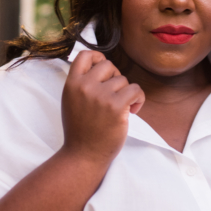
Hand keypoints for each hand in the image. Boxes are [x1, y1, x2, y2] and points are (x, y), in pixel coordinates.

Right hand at [61, 50, 144, 165]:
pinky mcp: (116, 106)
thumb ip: (82, 83)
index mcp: (71, 84)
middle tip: (114, 95)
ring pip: (123, 80)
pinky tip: (133, 110)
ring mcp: (100, 96)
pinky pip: (135, 90)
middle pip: (108, 65)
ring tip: (122, 109)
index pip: (85, 55)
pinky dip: (138, 99)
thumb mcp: (71, 101)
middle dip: (115, 78)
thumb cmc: (80, 130)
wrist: (83, 155)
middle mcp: (85, 87)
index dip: (98, 58)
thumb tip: (100, 65)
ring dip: (126, 93)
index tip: (105, 72)